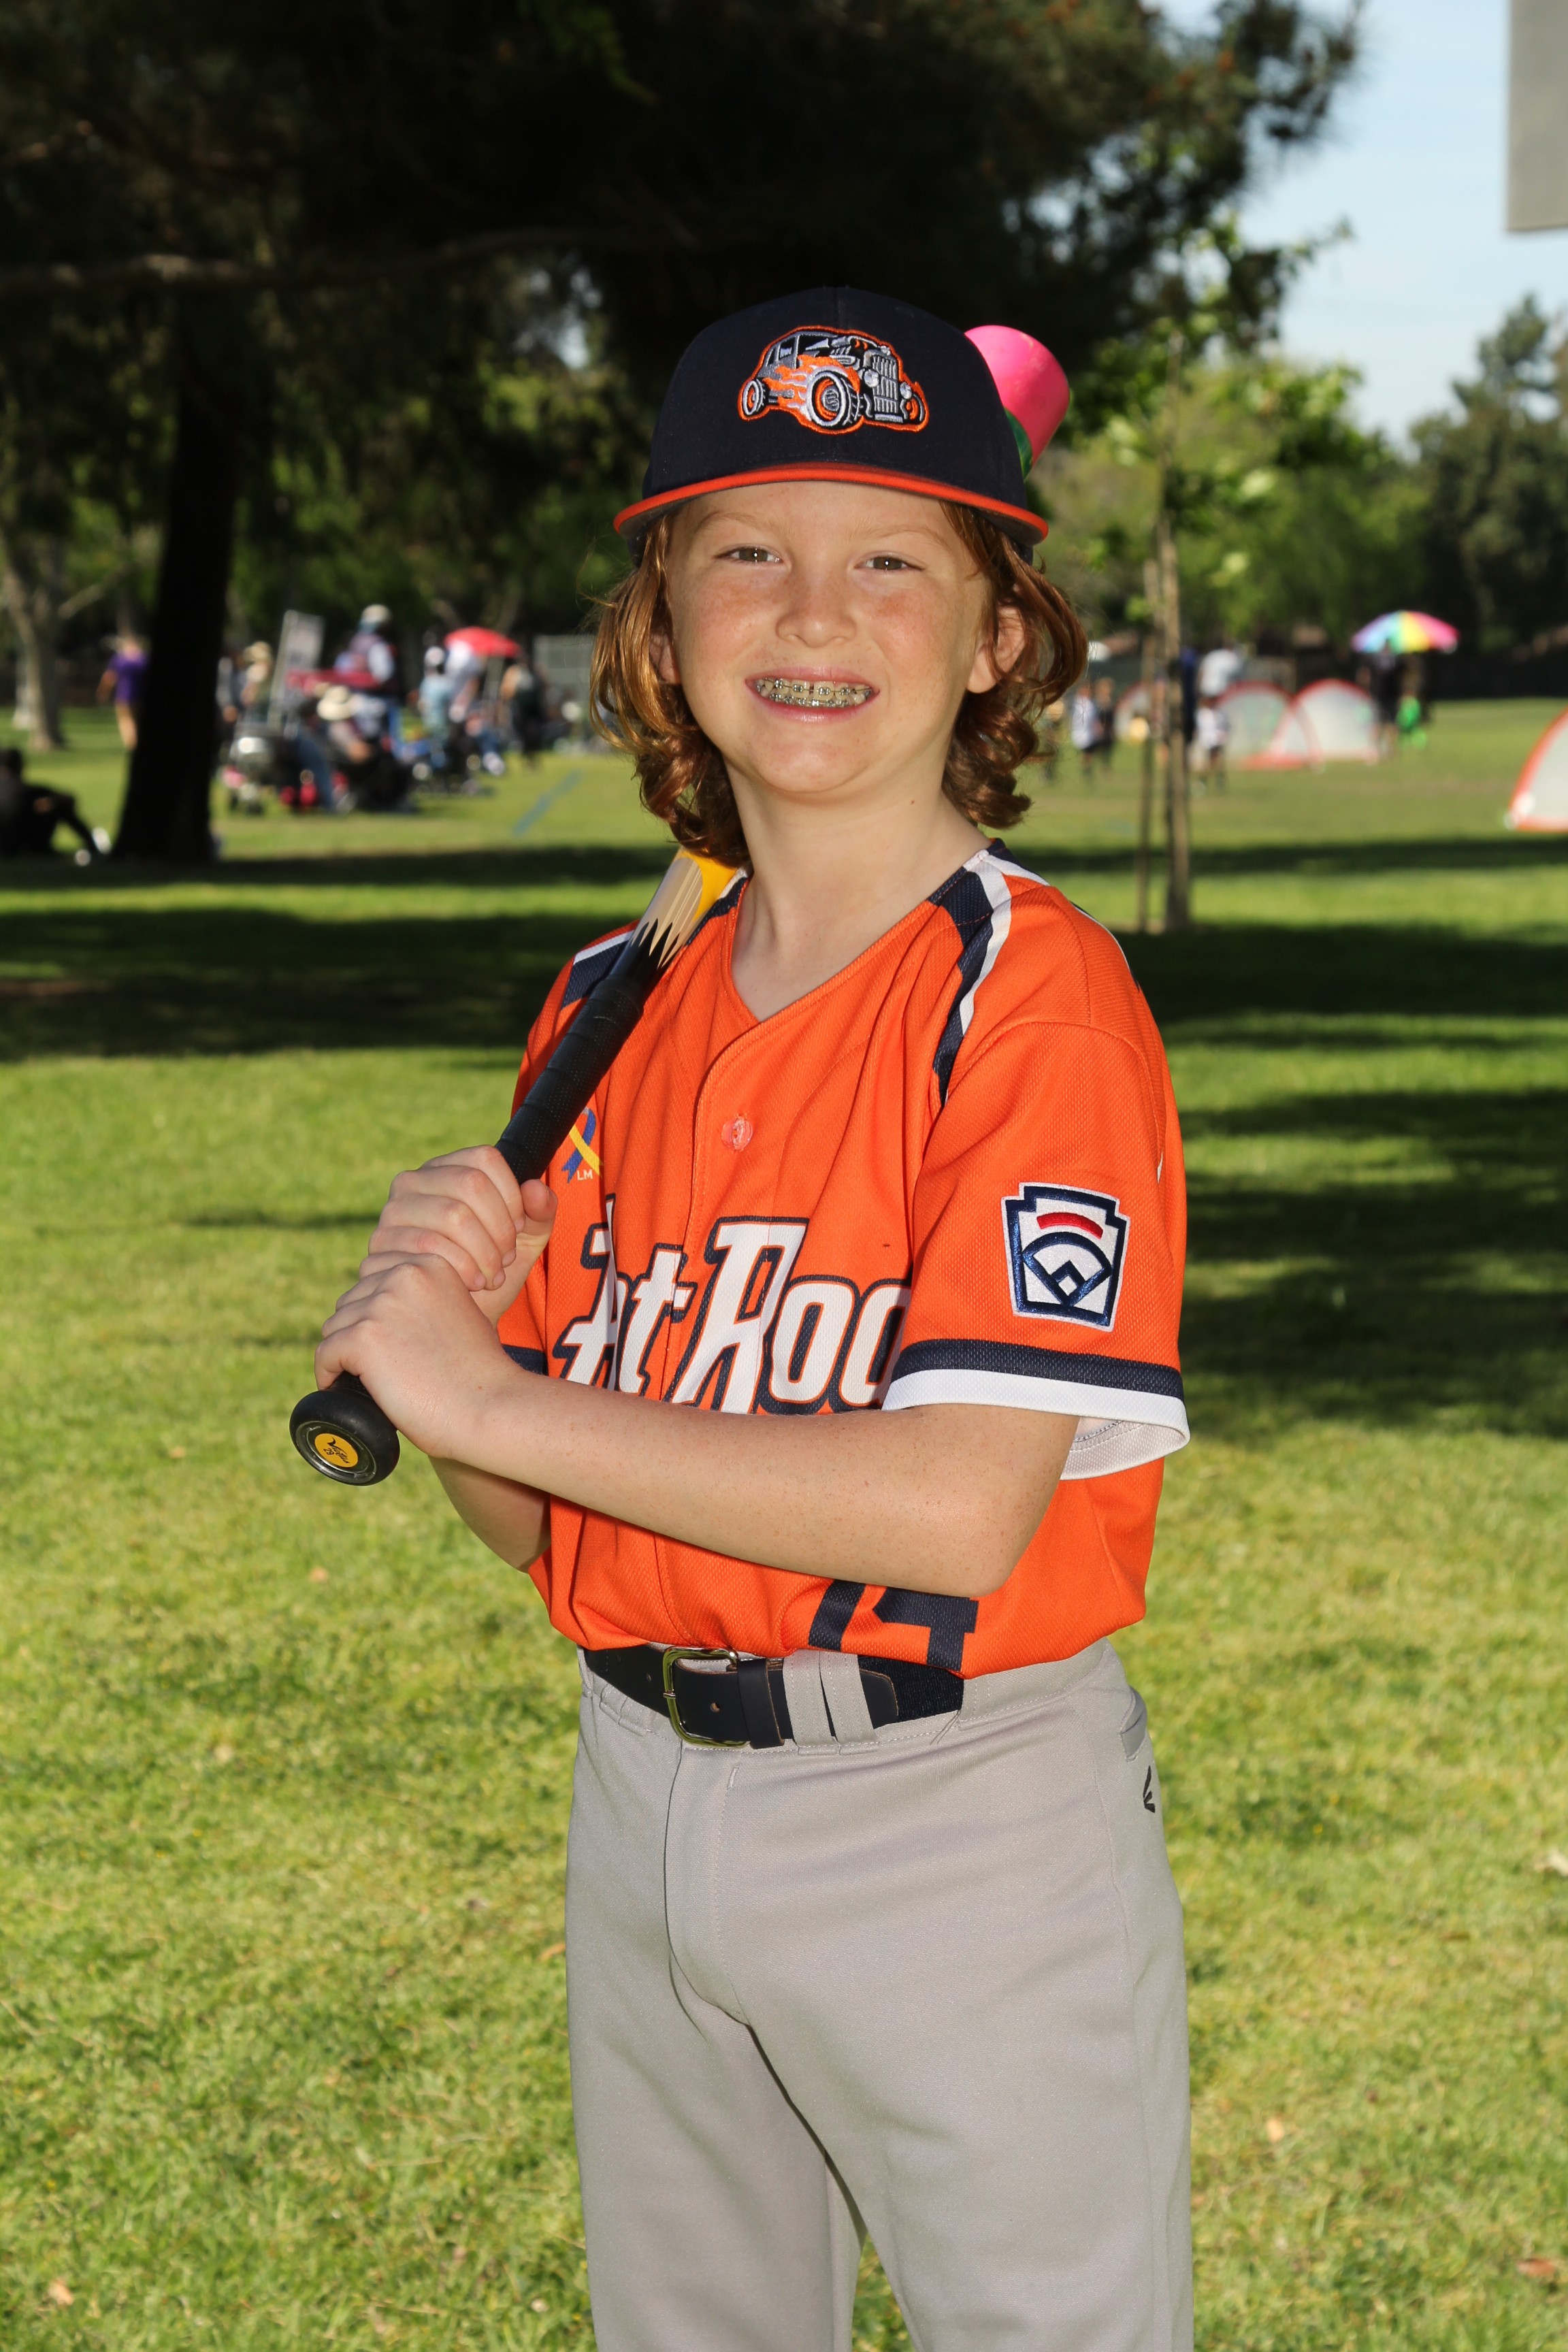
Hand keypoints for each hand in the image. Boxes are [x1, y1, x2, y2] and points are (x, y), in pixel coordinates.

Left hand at [315, 1253, 528, 1460]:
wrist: (489, 1407)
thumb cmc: (481, 1372)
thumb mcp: (462, 1312)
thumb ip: (431, 1298)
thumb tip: (394, 1311)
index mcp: (429, 1263)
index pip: (374, 1273)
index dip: (373, 1308)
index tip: (383, 1339)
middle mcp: (404, 1275)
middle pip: (351, 1300)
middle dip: (357, 1330)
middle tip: (377, 1365)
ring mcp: (382, 1305)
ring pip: (335, 1327)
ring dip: (344, 1354)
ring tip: (366, 1379)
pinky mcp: (364, 1338)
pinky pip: (325, 1354)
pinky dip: (328, 1373)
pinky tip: (341, 1386)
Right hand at [360, 1149, 555, 1325]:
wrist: (452, 1318)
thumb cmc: (488, 1271)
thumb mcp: (525, 1242)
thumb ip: (540, 1212)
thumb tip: (536, 1189)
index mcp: (447, 1169)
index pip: (484, 1159)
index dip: (512, 1196)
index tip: (518, 1228)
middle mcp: (413, 1181)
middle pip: (471, 1184)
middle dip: (499, 1228)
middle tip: (507, 1259)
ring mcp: (393, 1210)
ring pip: (453, 1214)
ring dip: (484, 1251)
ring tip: (493, 1275)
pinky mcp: (382, 1243)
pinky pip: (429, 1246)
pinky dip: (462, 1268)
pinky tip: (473, 1284)